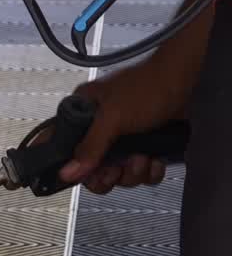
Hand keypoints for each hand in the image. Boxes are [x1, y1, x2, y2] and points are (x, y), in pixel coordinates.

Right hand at [57, 67, 186, 194]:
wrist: (190, 80)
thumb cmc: (148, 87)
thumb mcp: (113, 117)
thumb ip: (89, 147)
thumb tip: (67, 173)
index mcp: (83, 114)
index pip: (64, 147)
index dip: (71, 166)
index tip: (84, 175)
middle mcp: (99, 128)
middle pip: (92, 167)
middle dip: (109, 174)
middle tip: (118, 170)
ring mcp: (123, 138)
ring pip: (118, 172)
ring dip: (133, 173)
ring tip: (143, 158)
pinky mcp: (144, 145)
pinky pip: (140, 171)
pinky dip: (149, 172)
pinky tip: (155, 162)